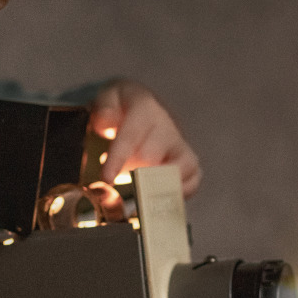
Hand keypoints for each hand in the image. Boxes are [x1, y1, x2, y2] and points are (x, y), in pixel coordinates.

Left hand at [90, 80, 200, 197]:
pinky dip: (180, 192)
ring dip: (158, 185)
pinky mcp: (188, 160)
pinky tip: (158, 199)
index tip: (107, 178)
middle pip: (153, 157)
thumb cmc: (117, 108)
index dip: (118, 158)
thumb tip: (105, 127)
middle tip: (116, 184)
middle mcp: (166, 124)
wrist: (135, 109)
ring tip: (139, 195)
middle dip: (133, 174)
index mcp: (144, 106)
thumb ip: (103, 110)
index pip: (132, 135)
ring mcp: (179, 143)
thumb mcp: (104, 99)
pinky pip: (194, 179)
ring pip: (180, 168)